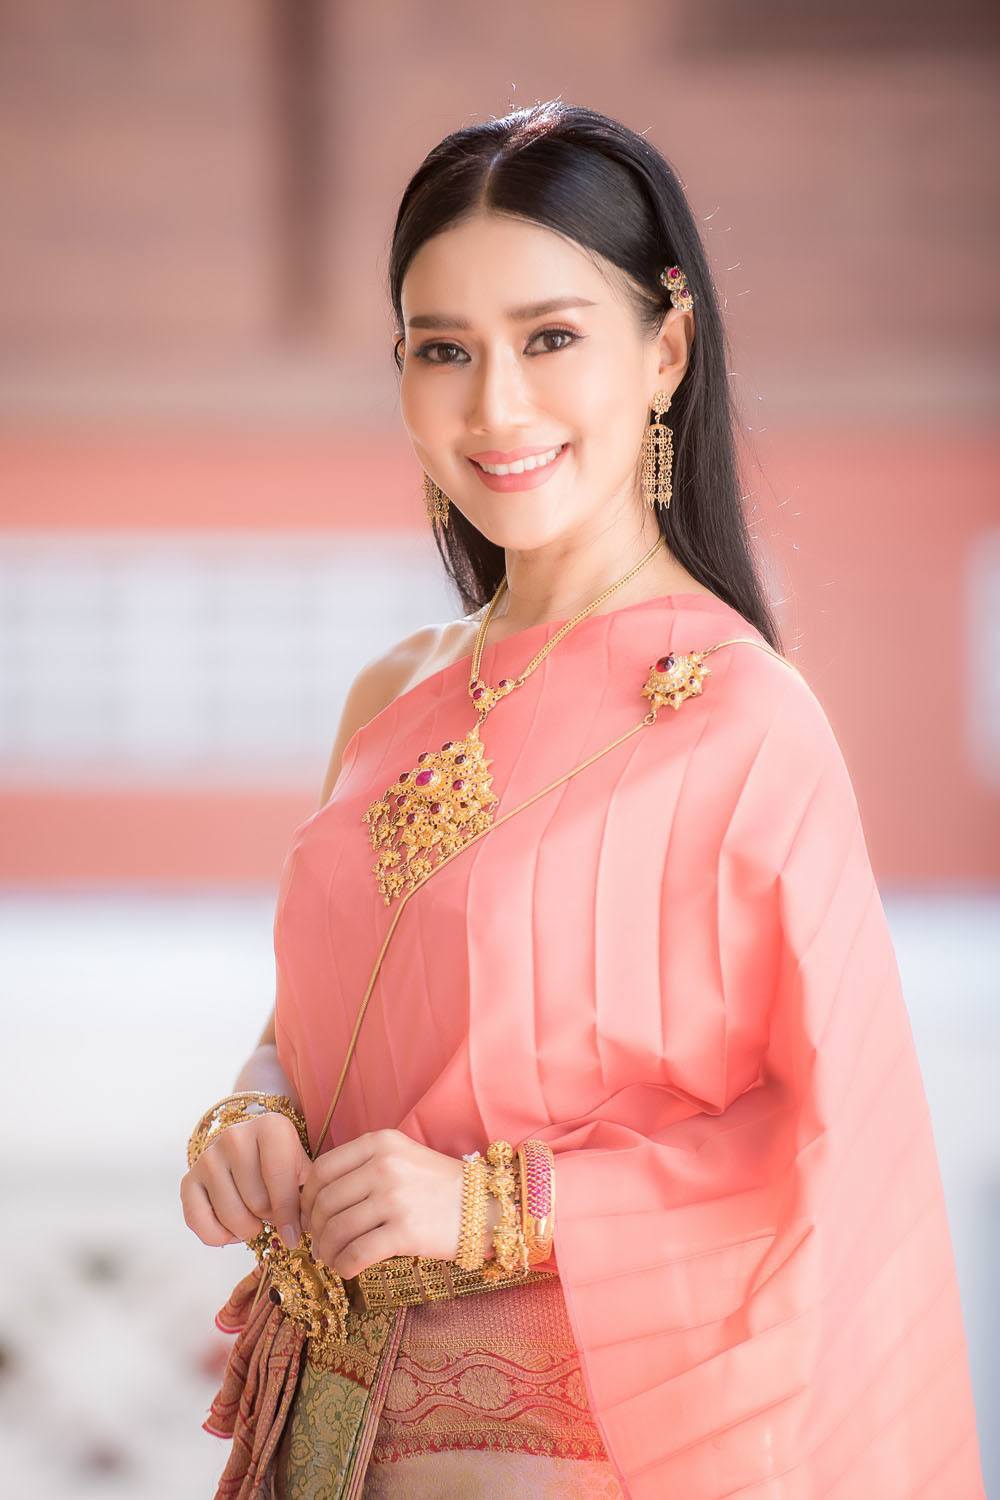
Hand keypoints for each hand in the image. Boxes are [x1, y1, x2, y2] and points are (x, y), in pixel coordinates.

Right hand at [180, 1112, 309, 1249]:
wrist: (249, 1146)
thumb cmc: (280, 1161)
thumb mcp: (302, 1165)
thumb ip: (308, 1191)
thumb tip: (306, 1226)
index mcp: (270, 1127)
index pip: (280, 1178)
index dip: (289, 1214)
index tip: (294, 1235)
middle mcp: (235, 1136)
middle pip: (256, 1202)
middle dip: (270, 1219)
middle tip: (273, 1215)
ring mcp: (209, 1156)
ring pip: (230, 1215)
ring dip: (247, 1229)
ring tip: (256, 1220)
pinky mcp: (189, 1178)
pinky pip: (198, 1220)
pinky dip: (217, 1236)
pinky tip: (232, 1231)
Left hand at [299, 1128, 476, 1278]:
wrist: (486, 1205)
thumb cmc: (438, 1186)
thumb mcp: (401, 1157)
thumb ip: (362, 1168)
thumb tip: (315, 1200)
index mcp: (380, 1143)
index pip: (322, 1169)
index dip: (307, 1197)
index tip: (310, 1215)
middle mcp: (384, 1166)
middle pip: (325, 1201)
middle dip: (315, 1228)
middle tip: (318, 1243)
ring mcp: (394, 1198)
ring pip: (337, 1230)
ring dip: (326, 1251)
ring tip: (331, 1258)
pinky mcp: (405, 1231)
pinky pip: (357, 1253)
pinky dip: (344, 1266)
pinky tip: (347, 1269)